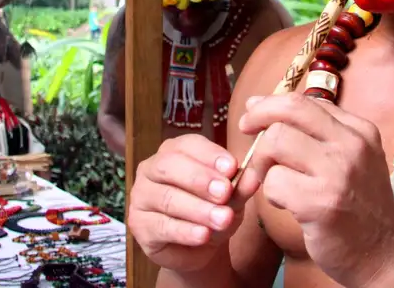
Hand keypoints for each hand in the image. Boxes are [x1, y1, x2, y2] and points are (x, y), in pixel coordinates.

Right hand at [126, 135, 247, 274]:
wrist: (199, 248)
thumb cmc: (213, 210)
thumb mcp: (231, 198)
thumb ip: (240, 187)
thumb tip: (254, 175)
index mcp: (173, 152)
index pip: (187, 145)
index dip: (209, 155)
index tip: (232, 167)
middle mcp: (152, 169)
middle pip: (170, 166)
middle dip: (200, 179)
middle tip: (225, 192)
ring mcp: (141, 197)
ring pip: (167, 198)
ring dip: (198, 209)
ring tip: (223, 219)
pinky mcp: (139, 226)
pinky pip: (161, 226)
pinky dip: (185, 231)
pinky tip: (203, 235)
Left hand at [237, 95, 393, 287]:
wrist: (383, 255)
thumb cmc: (358, 206)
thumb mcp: (352, 159)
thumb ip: (318, 133)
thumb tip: (261, 105)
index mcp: (360, 130)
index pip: (305, 101)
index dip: (271, 103)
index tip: (254, 111)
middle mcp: (352, 145)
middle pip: (289, 110)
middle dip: (257, 116)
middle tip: (244, 128)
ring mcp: (338, 173)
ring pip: (276, 142)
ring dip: (263, 162)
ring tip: (274, 181)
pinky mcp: (321, 203)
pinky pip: (274, 181)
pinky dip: (271, 193)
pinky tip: (286, 204)